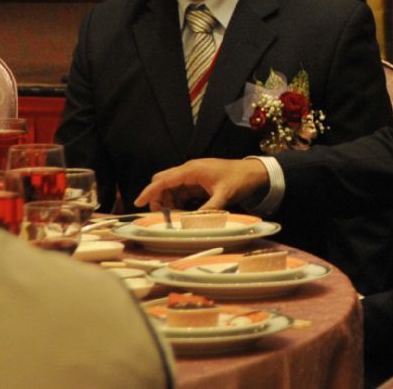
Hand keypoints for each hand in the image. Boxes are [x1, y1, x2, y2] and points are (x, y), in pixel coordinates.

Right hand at [134, 157, 268, 212]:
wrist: (255, 172)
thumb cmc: (240, 179)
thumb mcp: (225, 195)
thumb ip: (209, 209)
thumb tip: (194, 223)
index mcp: (192, 170)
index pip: (164, 180)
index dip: (150, 191)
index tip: (138, 202)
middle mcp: (189, 171)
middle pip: (163, 182)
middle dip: (157, 198)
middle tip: (159, 217)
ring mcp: (193, 177)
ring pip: (171, 189)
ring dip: (168, 203)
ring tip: (171, 219)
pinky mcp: (197, 183)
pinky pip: (181, 193)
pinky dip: (177, 203)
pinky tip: (181, 215)